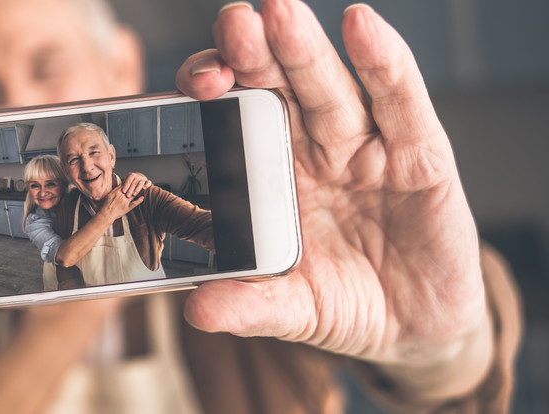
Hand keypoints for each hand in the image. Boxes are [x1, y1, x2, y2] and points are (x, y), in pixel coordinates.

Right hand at [99, 184, 143, 222]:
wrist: (106, 214)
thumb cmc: (107, 204)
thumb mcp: (109, 195)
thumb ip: (115, 189)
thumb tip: (121, 184)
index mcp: (117, 192)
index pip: (125, 185)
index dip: (130, 182)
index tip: (133, 179)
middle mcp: (122, 196)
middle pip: (130, 189)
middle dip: (135, 185)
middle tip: (139, 181)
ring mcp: (125, 202)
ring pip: (133, 194)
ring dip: (138, 191)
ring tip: (142, 187)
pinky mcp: (128, 207)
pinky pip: (135, 203)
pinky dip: (139, 200)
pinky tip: (143, 197)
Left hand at [121, 172, 151, 196]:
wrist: (138, 177)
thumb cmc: (130, 181)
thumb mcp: (126, 180)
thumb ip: (124, 183)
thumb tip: (119, 186)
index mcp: (132, 175)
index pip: (128, 180)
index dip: (126, 186)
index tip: (123, 191)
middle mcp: (138, 175)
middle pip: (134, 182)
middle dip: (130, 189)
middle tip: (127, 195)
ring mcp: (143, 178)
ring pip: (141, 183)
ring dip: (137, 189)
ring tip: (134, 194)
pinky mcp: (148, 181)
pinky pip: (149, 182)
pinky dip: (147, 185)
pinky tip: (144, 188)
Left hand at [177, 0, 487, 395]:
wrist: (417, 326)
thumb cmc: (348, 303)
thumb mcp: (295, 309)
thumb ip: (251, 305)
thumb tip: (197, 310)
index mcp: (274, 177)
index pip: (237, 119)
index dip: (217, 95)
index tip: (199, 85)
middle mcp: (316, 151)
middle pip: (280, 89)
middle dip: (256, 55)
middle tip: (236, 23)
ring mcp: (367, 149)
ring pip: (332, 89)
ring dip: (305, 50)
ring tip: (281, 14)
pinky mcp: (420, 158)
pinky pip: (402, 106)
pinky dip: (385, 67)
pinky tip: (363, 30)